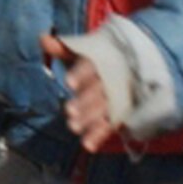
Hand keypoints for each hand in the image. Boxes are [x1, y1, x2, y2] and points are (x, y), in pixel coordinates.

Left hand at [40, 32, 117, 149]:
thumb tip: (42, 39)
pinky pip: (109, 125)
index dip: (80, 75)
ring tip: (73, 127)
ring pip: (103, 110)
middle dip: (84, 102)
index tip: (69, 83)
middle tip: (69, 111)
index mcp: (101, 63)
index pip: (90, 68)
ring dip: (89, 120)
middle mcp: (110, 81)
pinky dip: (98, 135)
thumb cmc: (103, 58)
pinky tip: (87, 145)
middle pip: (96, 92)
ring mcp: (116, 99)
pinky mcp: (120, 114)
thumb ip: (64, 49)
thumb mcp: (86, 51)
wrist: (139, 66)